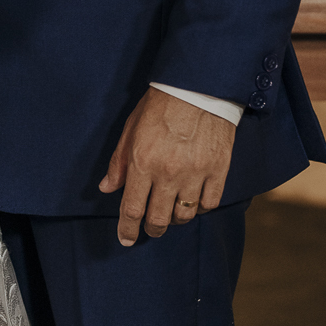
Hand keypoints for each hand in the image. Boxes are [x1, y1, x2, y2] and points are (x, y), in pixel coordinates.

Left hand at [98, 87, 235, 246]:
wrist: (198, 87)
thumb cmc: (160, 104)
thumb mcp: (131, 128)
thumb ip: (119, 162)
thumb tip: (107, 188)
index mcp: (143, 162)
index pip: (132, 208)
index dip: (127, 228)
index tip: (125, 239)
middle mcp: (169, 172)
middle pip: (158, 219)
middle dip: (151, 229)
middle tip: (150, 228)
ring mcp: (196, 173)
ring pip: (184, 215)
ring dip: (175, 219)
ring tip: (171, 212)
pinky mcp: (218, 170)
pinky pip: (208, 203)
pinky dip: (199, 208)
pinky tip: (193, 201)